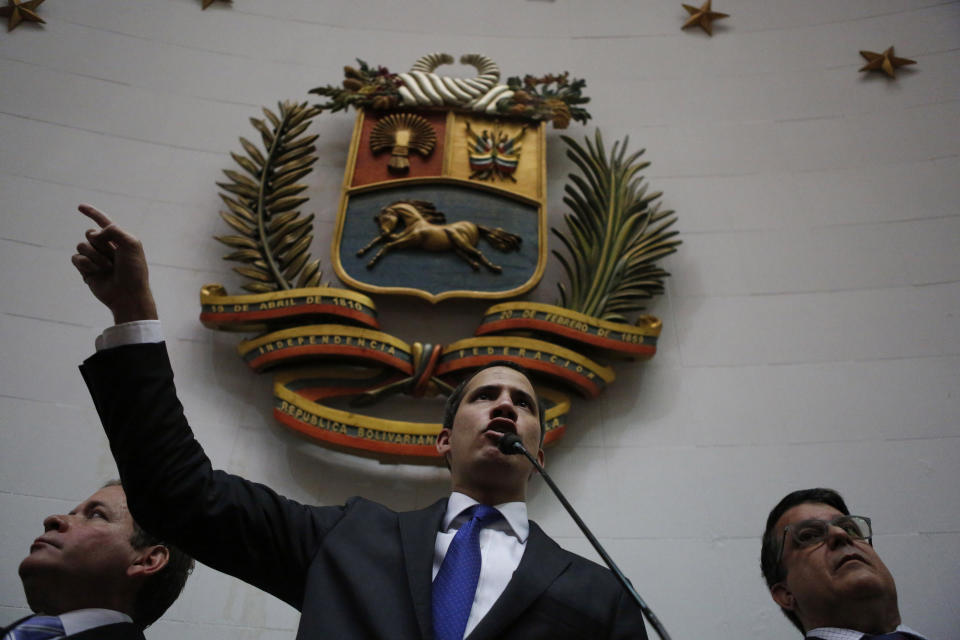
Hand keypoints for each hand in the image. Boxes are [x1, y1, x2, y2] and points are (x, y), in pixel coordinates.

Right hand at [71, 204, 157, 323]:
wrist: (128, 294)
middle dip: (100, 244)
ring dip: (95, 256)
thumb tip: (96, 232)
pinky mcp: (85, 269)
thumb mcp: (131, 244)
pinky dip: (86, 264)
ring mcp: (95, 258)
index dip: (92, 213)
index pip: (103, 222)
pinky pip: (76, 258)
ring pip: (81, 245)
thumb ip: (115, 230)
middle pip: (90, 233)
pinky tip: (96, 273)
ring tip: (108, 268)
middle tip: (114, 258)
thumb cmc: (134, 271)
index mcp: (119, 239)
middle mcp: (106, 247)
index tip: (80, 206)